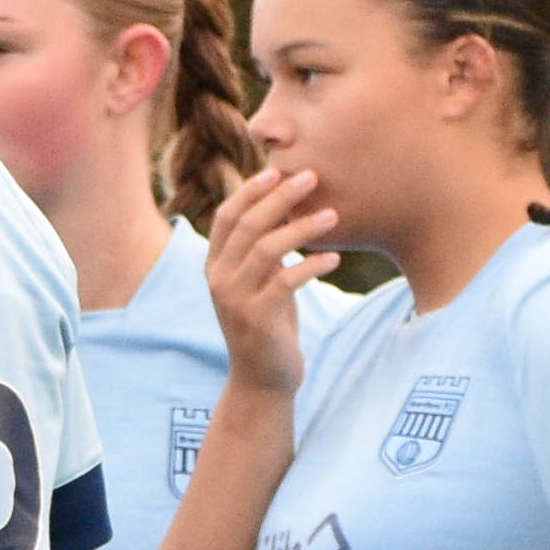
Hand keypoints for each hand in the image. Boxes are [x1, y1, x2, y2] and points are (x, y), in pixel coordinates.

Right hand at [198, 158, 344, 394]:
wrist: (262, 379)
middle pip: (248, 225)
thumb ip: (261, 248)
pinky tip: (334, 259)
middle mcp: (219, 280)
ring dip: (303, 227)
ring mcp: (235, 300)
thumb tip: (285, 201)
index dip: (251, 190)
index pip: (227, 216)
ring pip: (267, 249)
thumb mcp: (258, 281)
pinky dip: (313, 265)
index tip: (278, 170)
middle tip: (312, 176)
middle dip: (280, 197)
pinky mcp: (259, 319)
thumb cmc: (267, 323)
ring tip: (333, 215)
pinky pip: (287, 280)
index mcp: (214, 266)